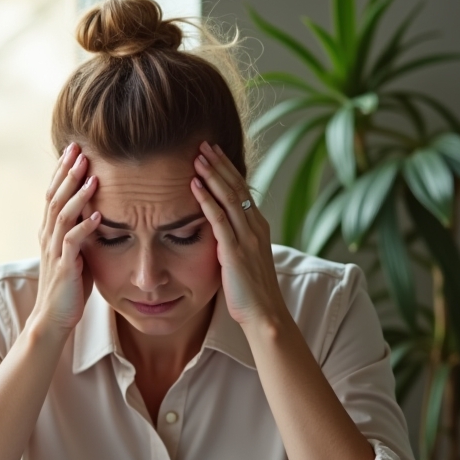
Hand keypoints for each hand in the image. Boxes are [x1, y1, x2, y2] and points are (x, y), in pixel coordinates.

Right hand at [31, 144, 101, 336]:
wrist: (53, 319)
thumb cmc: (68, 287)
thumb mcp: (75, 253)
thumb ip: (80, 232)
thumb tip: (96, 212)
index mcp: (50, 232)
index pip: (53, 194)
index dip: (61, 171)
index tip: (73, 149)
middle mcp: (48, 237)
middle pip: (55, 197)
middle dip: (67, 173)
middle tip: (79, 150)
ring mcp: (54, 251)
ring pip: (63, 215)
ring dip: (77, 194)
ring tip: (91, 175)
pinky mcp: (65, 267)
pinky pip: (73, 243)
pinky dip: (85, 227)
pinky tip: (99, 214)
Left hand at [190, 141, 288, 328]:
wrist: (265, 316)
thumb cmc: (251, 293)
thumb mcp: (244, 259)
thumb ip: (235, 241)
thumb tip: (219, 230)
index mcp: (258, 227)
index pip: (242, 190)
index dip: (228, 169)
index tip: (213, 152)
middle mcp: (255, 227)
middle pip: (236, 186)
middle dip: (219, 163)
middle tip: (203, 143)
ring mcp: (247, 238)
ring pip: (228, 198)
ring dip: (212, 175)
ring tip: (197, 156)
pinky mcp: (235, 251)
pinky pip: (219, 220)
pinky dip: (206, 200)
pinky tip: (194, 186)